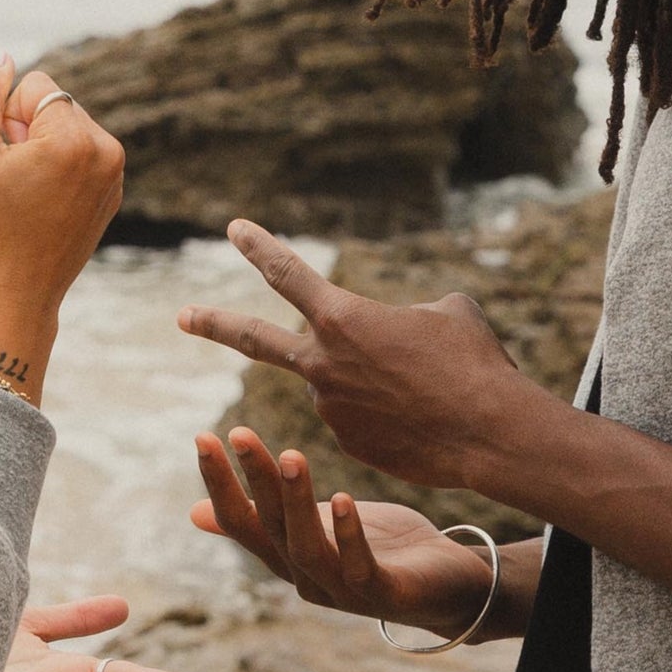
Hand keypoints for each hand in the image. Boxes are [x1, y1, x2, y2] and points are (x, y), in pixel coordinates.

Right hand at [0, 55, 124, 337]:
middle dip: (27, 131)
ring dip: (42, 150)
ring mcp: (115, 174)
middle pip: (55, 104)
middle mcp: (107, 150)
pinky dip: (59, 170)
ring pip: (67, 129)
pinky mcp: (112, 193)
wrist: (17, 293)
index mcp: (76, 138)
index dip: (6, 117)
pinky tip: (42, 205)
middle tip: (13, 181)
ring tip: (27, 194)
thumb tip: (3, 57)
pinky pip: (80, 156)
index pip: (35, 85)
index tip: (4, 159)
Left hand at [179, 219, 528, 491]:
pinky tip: (426, 419)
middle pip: (255, 339)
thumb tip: (406, 326)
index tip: (234, 229)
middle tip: (183, 315)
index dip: (259, 247)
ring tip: (429, 390)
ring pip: (345, 382)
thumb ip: (413, 312)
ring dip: (379, 382)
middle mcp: (322, 364)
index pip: (286, 272)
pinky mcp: (346, 442)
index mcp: (341, 318)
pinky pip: (364, 417)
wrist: (488, 433)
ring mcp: (329, 407)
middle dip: (214, 324)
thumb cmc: (474, 364)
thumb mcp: (449, 314)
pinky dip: (391, 414)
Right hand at [192, 429, 495, 638]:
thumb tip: (193, 512)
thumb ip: (267, 517)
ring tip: (291, 455)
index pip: (240, 522)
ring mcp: (343, 592)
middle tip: (238, 432)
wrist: (454, 589)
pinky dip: (349, 534)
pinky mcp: (385, 595)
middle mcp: (306, 579)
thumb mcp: (316, 525)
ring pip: (307, 548)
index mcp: (286, 558)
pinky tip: (343, 498)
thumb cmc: (382, 551)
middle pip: (269, 529)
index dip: (219, 483)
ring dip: (296, 502)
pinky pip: (359, 567)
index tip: (204, 436)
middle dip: (252, 480)